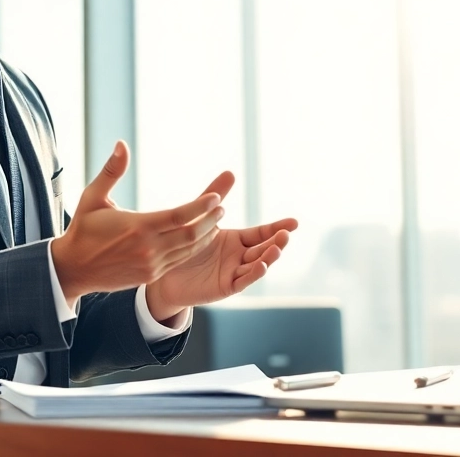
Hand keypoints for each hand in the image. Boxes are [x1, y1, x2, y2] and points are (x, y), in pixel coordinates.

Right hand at [51, 141, 226, 303]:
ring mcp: (151, 265)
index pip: (179, 216)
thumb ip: (111, 171)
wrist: (72, 269)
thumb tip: (121, 144)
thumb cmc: (83, 229)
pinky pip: (179, 261)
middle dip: (210, 219)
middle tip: (221, 206)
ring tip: (217, 219)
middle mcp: (148, 248)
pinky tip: (201, 237)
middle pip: (191, 234)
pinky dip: (194, 248)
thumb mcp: (93, 197)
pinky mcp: (150, 275)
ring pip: (189, 250)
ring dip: (207, 234)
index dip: (201, 206)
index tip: (216, 196)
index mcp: (138, 227)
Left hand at [145, 172, 297, 322]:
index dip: (278, 228)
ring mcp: (235, 272)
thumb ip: (215, 196)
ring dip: (268, 258)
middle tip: (286, 234)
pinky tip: (262, 266)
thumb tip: (231, 172)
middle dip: (277, 242)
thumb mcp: (201, 218)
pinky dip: (253, 274)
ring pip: (257, 265)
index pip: (262, 233)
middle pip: (264, 248)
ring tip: (277, 249)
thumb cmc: (184, 244)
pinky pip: (243, 280)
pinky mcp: (226, 287)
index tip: (295, 222)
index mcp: (237, 240)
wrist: (165, 272)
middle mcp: (240, 256)